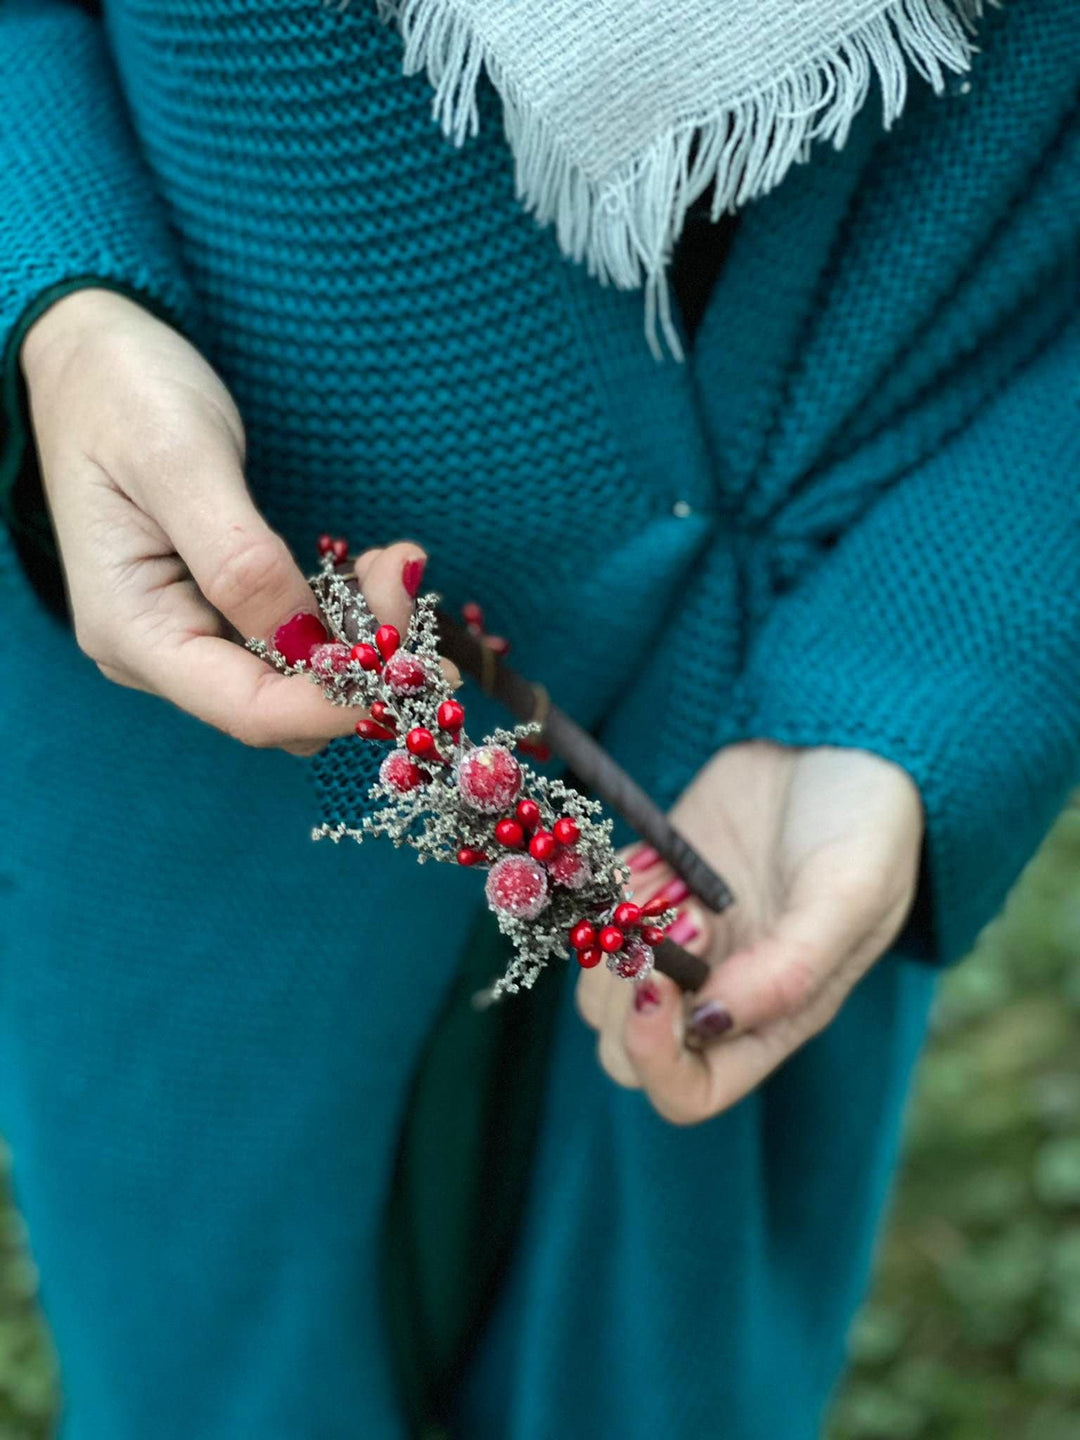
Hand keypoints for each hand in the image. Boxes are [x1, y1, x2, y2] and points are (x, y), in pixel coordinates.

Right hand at [21, 288, 426, 753]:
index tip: (414, 670)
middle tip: (406, 578)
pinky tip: (373, 567)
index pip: (247, 710)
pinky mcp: (222, 612)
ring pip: (299, 678)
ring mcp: (191, 634)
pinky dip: (347, 616)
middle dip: (360, 660)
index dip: (335, 701)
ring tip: (395, 561)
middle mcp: (159, 651)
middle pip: (283, 704)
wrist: (91, 357)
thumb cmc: (123, 395)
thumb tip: (310, 644)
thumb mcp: (181, 464)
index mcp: (133, 630)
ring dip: (363, 636)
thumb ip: (243, 563)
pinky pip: (297, 641)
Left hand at [576, 741, 923, 1123]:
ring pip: (600, 985)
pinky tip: (654, 859)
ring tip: (672, 883)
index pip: (689, 1091)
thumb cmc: (867, 821)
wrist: (842, 735)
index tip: (657, 985)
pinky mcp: (651, 886)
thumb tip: (711, 1024)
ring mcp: (680, 939)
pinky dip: (604, 895)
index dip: (656, 1058)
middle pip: (625, 1047)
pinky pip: (594, 918)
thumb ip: (789, 970)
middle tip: (678, 914)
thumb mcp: (850, 895)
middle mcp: (720, 989)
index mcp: (775, 1016)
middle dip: (626, 993)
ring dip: (614, 938)